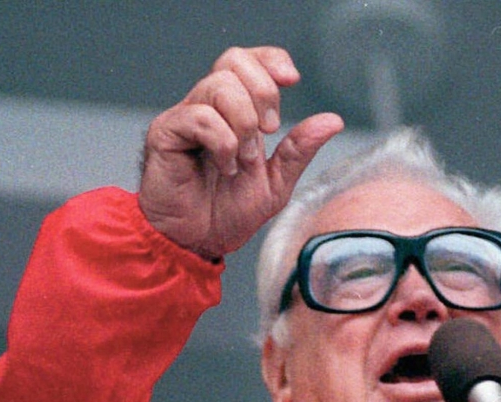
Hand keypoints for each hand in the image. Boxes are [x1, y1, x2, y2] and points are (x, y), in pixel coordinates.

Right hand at [138, 46, 344, 259]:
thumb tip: (333, 121)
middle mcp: (208, 107)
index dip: (271, 60)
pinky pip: (200, 116)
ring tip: (243, 159)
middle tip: (269, 131)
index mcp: (234, 111)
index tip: (292, 80)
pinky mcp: (166, 133)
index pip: (248, 61)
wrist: (196, 243)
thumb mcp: (276, 183)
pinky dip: (223, 142)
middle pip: (233, 61)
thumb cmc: (227, 214)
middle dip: (263, 92)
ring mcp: (185, 117)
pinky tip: (225, 166)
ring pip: (219, 85)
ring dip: (244, 124)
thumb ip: (299, 150)